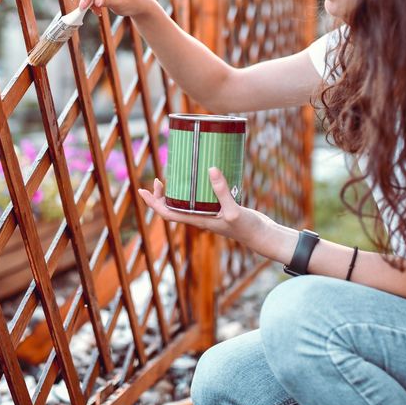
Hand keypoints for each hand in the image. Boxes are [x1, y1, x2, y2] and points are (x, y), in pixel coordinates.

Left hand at [137, 167, 265, 244]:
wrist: (262, 236)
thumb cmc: (247, 228)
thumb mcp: (233, 210)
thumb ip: (221, 191)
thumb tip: (211, 169)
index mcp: (197, 220)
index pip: (167, 214)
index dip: (153, 203)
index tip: (143, 190)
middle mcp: (199, 217)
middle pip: (172, 208)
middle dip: (161, 196)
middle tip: (157, 179)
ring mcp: (208, 213)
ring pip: (184, 204)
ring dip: (175, 193)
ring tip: (172, 178)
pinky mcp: (218, 208)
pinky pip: (199, 199)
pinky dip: (193, 189)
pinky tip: (199, 178)